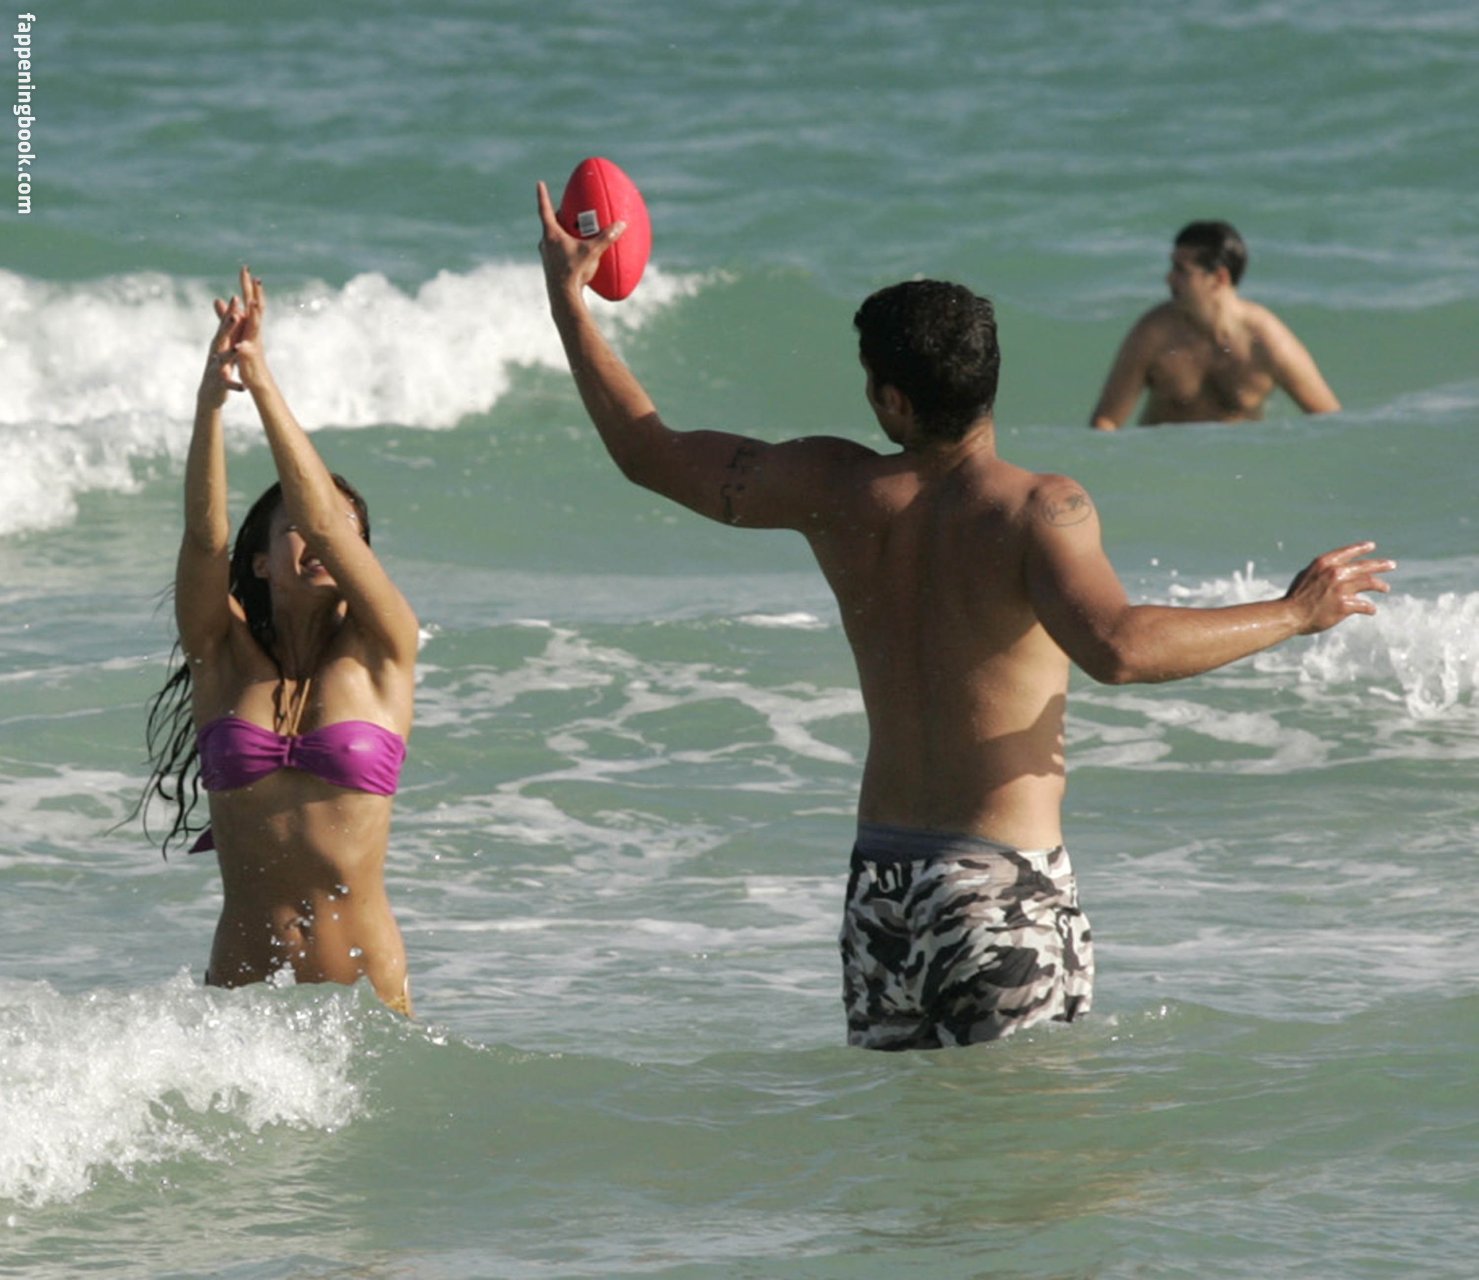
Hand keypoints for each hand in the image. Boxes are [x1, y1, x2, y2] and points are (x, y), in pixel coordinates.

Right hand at [199, 291, 245, 404]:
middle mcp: (216, 352)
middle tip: (235, 315)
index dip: (231, 311)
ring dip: (230, 354)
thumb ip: (226, 328)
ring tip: (237, 348)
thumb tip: (226, 307)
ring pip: (223, 359)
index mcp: (220, 343)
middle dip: (228, 326)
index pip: (225, 324)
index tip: (236, 296)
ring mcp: (217, 368)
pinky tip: (243, 387)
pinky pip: (228, 384)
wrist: (209, 392)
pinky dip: (235, 385)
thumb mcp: (222, 345)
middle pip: (222, 337)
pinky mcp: (220, 383)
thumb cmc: (219, 365)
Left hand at [228, 266, 269, 388]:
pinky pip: (246, 354)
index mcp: (250, 326)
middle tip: (256, 278)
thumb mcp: (233, 333)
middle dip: (255, 294)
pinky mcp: (249, 360)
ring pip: (255, 329)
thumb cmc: (244, 356)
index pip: (250, 302)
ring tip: (253, 304)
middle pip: (256, 310)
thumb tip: (217, 299)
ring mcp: (254, 345)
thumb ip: (226, 316)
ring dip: (255, 316)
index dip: (247, 286)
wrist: (257, 381)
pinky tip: (240, 346)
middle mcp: (255, 332)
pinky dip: (243, 349)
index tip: (245, 268)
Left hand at [536, 180, 624, 302]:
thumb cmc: (574, 271)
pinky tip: (575, 255)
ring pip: (552, 240)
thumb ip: (606, 237)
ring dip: (560, 234)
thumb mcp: (592, 252)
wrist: (563, 296)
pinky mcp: (551, 268)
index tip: (539, 183)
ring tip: (571, 233)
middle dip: (557, 217)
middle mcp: (545, 243)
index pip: (544, 209)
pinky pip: (557, 253)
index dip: (542, 195)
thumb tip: (621, 224)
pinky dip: (565, 249)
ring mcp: (546, 256)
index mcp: (551, 234)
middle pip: (549, 224)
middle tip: (564, 211)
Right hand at [1284, 541, 1394, 633]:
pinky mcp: (1345, 605)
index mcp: (1324, 563)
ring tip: (1385, 588)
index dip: (1361, 548)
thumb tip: (1335, 570)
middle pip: (1364, 566)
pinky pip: (1364, 605)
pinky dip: (1369, 608)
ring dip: (1379, 585)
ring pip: (1369, 583)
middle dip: (1380, 565)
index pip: (1348, 552)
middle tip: (1391, 565)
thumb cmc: (1296, 597)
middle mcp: (1335, 572)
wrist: (1290, 615)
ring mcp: (1341, 588)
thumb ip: (1323, 571)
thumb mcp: (1306, 575)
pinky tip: (1371, 610)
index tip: (1371, 546)